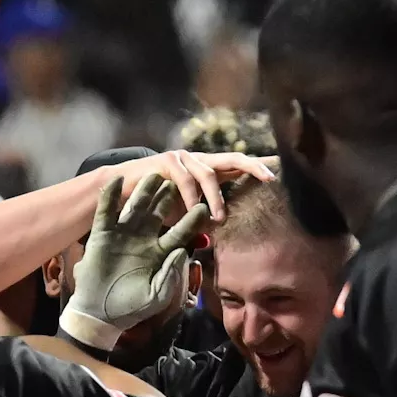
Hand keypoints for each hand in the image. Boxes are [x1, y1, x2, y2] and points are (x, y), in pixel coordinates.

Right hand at [63, 174, 209, 347]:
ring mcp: (123, 234)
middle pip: (159, 212)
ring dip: (144, 191)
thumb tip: (184, 251)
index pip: (180, 232)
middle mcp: (143, 239)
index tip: (204, 209)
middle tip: (179, 179)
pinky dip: (111, 196)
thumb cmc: (131, 307)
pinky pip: (107, 211)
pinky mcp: (102, 234)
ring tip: (153, 175)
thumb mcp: (156, 294)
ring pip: (136, 207)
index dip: (191, 220)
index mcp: (160, 252)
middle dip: (168, 197)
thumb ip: (170, 273)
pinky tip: (118, 181)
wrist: (100, 313)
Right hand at [116, 150, 275, 222]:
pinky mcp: (166, 162)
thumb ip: (196, 223)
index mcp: (206, 170)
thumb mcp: (180, 217)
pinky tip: (193, 210)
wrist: (120, 195)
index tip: (276, 177)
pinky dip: (190, 197)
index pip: (237, 166)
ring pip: (208, 173)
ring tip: (219, 218)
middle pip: (232, 158)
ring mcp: (182, 158)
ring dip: (215, 197)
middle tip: (268, 179)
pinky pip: (185, 179)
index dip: (256, 168)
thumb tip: (211, 238)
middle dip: (252, 167)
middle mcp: (198, 160)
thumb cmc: (153, 206)